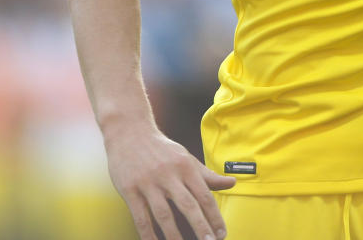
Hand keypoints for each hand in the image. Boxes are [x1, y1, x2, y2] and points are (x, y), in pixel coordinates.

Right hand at [105, 124, 234, 239]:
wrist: (129, 133)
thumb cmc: (162, 149)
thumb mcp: (186, 158)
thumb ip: (207, 175)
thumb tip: (233, 183)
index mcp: (186, 167)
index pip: (205, 196)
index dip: (214, 217)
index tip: (222, 233)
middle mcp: (170, 175)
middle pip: (188, 206)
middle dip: (201, 227)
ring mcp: (149, 183)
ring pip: (164, 214)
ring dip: (175, 235)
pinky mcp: (130, 190)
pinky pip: (141, 216)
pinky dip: (148, 233)